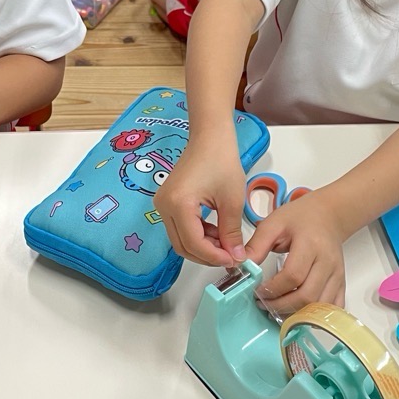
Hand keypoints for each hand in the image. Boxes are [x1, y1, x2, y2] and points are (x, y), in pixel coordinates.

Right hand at [153, 141, 247, 267]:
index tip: (233, 260)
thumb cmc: (221, 160)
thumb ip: (232, 232)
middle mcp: (164, 206)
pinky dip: (197, 235)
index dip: (214, 256)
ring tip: (225, 242)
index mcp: (179, 204)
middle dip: (207, 255)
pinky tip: (215, 232)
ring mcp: (162, 204)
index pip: (194, 243)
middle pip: (182, 246)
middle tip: (230, 256)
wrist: (210, 138)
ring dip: (202, 246)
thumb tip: (236, 257)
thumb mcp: (232, 200)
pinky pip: (180, 228)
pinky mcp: (166, 203)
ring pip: (180, 240)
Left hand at [246, 192, 348, 313]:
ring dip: (296, 314)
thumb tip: (242, 267)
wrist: (327, 216)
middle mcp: (327, 262)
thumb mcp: (273, 224)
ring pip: (319, 306)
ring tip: (276, 308)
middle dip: (281, 305)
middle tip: (263, 304)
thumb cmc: (300, 218)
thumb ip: (257, 245)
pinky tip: (298, 313)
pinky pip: (332, 307)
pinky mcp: (341, 283)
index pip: (293, 276)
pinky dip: (315, 316)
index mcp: (310, 244)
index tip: (257, 291)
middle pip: (307, 295)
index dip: (273, 289)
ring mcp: (336, 275)